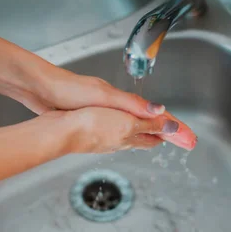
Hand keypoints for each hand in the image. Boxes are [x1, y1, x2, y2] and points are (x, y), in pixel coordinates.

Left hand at [8, 65, 197, 149]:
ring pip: (135, 124)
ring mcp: (104, 111)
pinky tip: (128, 138)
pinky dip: (133, 134)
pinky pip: (119, 128)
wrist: (41, 89)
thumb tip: (160, 110)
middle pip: (149, 120)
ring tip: (163, 140)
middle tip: (185, 141)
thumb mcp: (103, 96)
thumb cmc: (68, 89)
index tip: (189, 138)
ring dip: (151, 132)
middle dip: (168, 131)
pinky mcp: (90, 117)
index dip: (173, 127)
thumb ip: (131, 105)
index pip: (155, 115)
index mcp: (121, 100)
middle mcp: (116, 105)